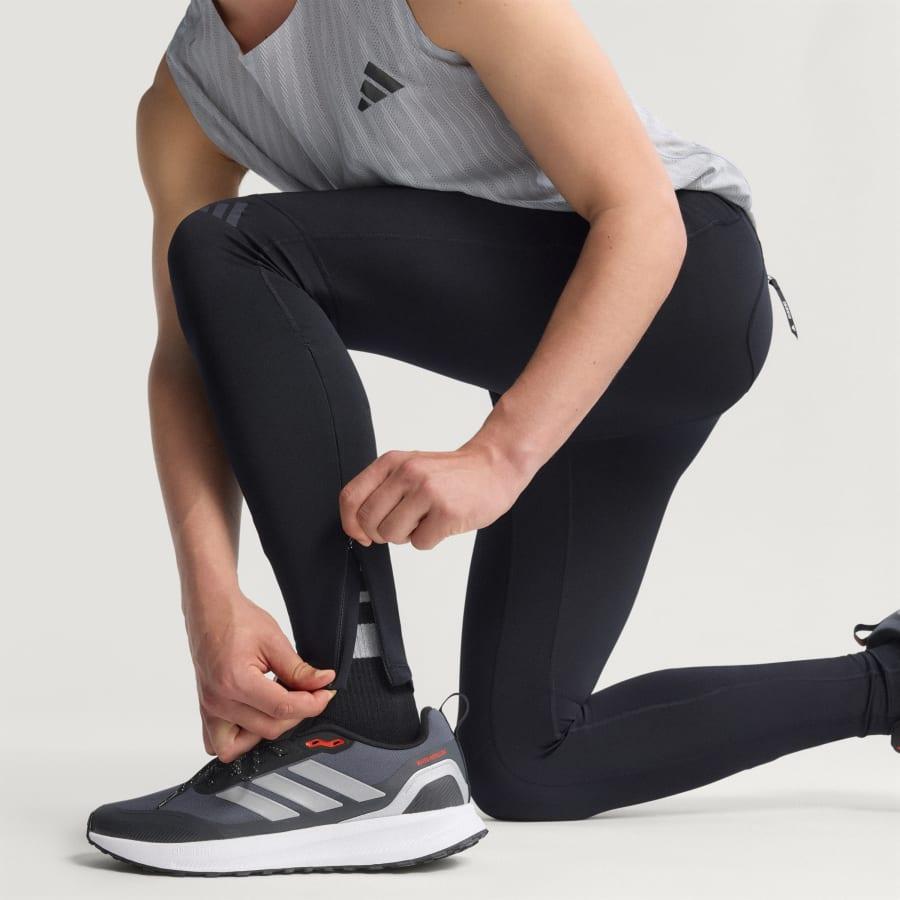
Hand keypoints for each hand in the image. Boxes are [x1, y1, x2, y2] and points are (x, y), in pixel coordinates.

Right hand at [184, 591, 335, 762]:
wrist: (210, 610)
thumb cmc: (236, 619)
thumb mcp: (274, 640)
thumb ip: (299, 669)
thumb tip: (323, 683)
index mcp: (235, 681)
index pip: (282, 708)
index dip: (312, 704)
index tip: (325, 693)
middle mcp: (218, 701)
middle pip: (268, 728)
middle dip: (296, 714)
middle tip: (310, 695)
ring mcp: (208, 708)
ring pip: (241, 746)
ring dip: (266, 731)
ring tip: (280, 707)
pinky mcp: (206, 709)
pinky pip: (218, 743)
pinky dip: (238, 740)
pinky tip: (256, 718)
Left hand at [339, 442, 529, 549]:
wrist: (494, 467)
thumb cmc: (450, 474)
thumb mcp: (410, 468)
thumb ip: (382, 490)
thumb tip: (357, 527)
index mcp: (392, 462)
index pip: (350, 498)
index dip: (351, 524)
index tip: (362, 534)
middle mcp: (406, 473)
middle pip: (369, 522)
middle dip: (382, 533)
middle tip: (404, 525)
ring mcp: (427, 491)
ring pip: (392, 535)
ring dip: (408, 536)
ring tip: (426, 520)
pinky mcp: (446, 511)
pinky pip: (420, 543)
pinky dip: (430, 539)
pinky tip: (442, 522)